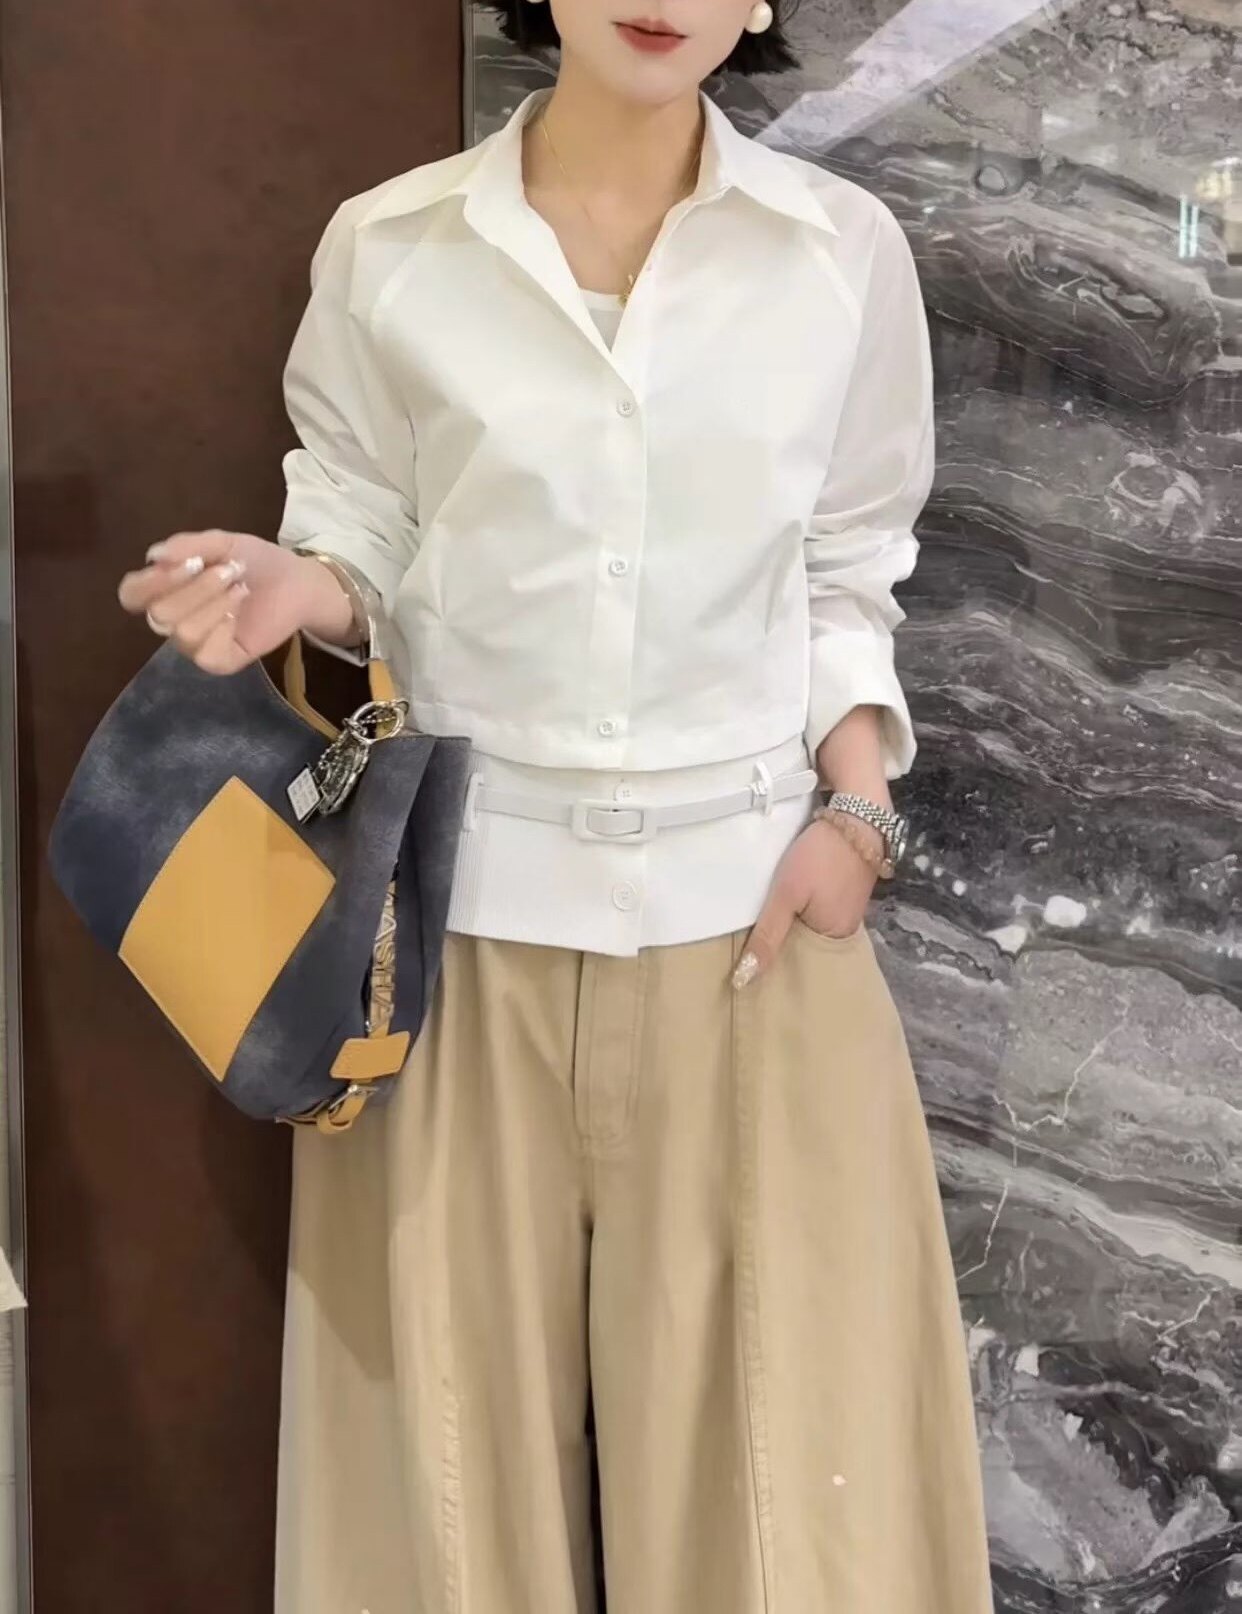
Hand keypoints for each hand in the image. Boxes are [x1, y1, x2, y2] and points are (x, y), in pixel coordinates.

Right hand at [116, 529, 355, 675]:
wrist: (297, 581)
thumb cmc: (255, 562)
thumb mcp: (222, 543)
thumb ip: (188, 546)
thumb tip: (153, 556)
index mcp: (165, 588)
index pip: (132, 594)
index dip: (152, 582)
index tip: (189, 563)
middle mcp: (173, 618)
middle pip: (159, 613)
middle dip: (198, 588)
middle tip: (231, 571)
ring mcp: (195, 643)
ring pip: (183, 632)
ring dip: (215, 604)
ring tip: (241, 589)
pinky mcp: (219, 661)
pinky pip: (204, 653)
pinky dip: (223, 628)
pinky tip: (239, 616)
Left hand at [731, 814, 878, 988]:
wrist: (859, 814)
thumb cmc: (820, 856)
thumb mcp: (787, 895)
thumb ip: (767, 935)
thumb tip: (745, 980)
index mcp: (834, 939)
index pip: (797, 964)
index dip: (771, 965)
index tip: (745, 967)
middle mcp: (845, 931)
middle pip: (805, 945)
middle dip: (780, 945)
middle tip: (746, 946)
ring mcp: (849, 910)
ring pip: (811, 926)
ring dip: (790, 925)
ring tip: (759, 928)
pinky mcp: (848, 891)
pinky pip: (819, 909)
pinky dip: (802, 909)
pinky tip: (785, 906)